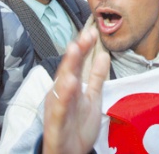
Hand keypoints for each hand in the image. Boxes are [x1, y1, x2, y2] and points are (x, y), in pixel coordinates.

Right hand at [43, 26, 109, 153]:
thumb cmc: (77, 126)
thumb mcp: (92, 98)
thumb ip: (97, 77)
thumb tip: (103, 55)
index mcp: (69, 87)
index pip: (76, 63)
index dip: (83, 48)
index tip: (92, 32)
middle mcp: (60, 94)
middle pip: (67, 70)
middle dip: (75, 53)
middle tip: (83, 37)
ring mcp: (57, 108)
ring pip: (60, 85)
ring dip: (67, 68)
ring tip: (75, 51)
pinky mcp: (55, 123)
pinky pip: (59, 109)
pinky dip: (63, 97)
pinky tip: (70, 84)